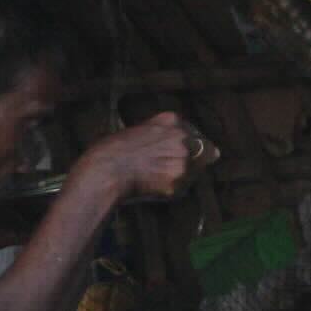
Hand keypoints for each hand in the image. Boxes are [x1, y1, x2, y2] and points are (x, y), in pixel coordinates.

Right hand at [70, 113, 202, 200]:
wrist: (105, 170)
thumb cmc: (113, 150)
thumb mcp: (139, 130)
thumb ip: (162, 134)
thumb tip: (186, 142)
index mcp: (171, 120)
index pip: (195, 133)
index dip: (188, 145)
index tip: (179, 153)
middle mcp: (182, 138)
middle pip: (205, 151)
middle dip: (193, 160)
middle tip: (169, 168)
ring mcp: (182, 162)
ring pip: (195, 172)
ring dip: (182, 176)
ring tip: (155, 177)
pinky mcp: (177, 183)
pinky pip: (181, 188)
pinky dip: (171, 190)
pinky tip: (152, 186)